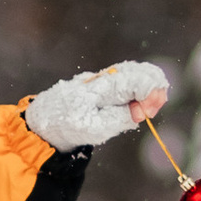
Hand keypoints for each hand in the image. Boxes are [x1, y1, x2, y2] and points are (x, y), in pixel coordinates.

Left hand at [25, 59, 169, 151]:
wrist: (45, 120)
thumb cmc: (67, 125)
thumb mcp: (94, 130)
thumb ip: (119, 119)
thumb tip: (141, 112)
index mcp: (102, 87)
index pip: (138, 79)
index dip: (152, 95)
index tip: (148, 114)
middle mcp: (106, 77)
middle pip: (142, 70)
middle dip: (156, 89)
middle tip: (151, 110)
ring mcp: (106, 78)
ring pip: (138, 72)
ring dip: (150, 88)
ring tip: (148, 108)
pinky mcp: (106, 84)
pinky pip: (131, 78)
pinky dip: (142, 89)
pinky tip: (140, 104)